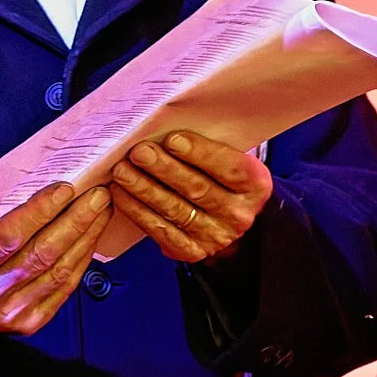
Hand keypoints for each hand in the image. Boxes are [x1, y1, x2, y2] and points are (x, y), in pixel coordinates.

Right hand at [0, 182, 113, 338]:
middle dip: (76, 221)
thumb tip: (38, 187)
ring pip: (59, 271)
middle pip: (42, 253)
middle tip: (98, 195)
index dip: (40, 211)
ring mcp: (12, 312)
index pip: (9, 236)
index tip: (65, 189)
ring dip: (85, 238)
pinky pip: (64, 289)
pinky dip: (81, 261)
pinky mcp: (29, 323)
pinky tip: (90, 239)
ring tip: (101, 212)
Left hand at [109, 130, 271, 262]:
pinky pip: (160, 229)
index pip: (230, 168)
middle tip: (139, 152)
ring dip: (144, 189)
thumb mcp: (229, 158)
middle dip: (164, 169)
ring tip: (123, 171)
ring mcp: (215, 236)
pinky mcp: (191, 250)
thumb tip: (168, 125)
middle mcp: (238, 214)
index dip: (200, 153)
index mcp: (255, 186)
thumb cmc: (221, 178)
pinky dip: (137, 210)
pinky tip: (122, 194)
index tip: (172, 140)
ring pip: (175, 209)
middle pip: (197, 188)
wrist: (227, 219)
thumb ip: (210, 145)